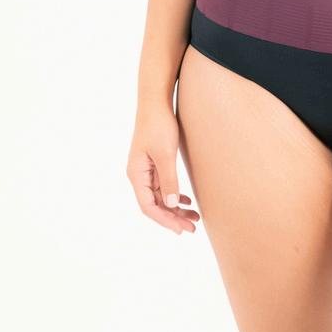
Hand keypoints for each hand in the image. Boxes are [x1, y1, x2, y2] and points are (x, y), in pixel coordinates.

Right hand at [127, 99, 200, 234]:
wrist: (156, 103)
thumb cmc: (159, 125)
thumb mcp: (166, 154)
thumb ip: (169, 179)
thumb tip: (172, 204)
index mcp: (136, 174)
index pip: (148, 206)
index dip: (165, 220)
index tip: (181, 229)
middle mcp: (138, 175)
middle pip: (155, 205)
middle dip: (173, 218)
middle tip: (193, 228)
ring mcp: (146, 170)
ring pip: (161, 197)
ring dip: (176, 208)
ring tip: (195, 217)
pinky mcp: (154, 164)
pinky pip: (163, 187)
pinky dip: (175, 196)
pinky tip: (187, 200)